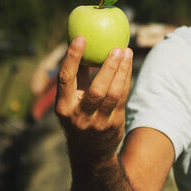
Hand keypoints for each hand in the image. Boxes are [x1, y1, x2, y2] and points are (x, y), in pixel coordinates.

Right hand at [55, 36, 132, 163]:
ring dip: (122, 71)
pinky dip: (125, 80)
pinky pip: (122, 98)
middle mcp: (79, 116)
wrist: (90, 153)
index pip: (66, 79)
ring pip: (113, 94)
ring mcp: (98, 123)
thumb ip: (77, 76)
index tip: (81, 38)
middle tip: (116, 48)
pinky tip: (127, 65)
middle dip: (108, 67)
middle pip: (96, 89)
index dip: (72, 57)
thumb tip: (82, 43)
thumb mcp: (71, 101)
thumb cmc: (79, 115)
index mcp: (63, 107)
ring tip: (126, 52)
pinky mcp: (113, 125)